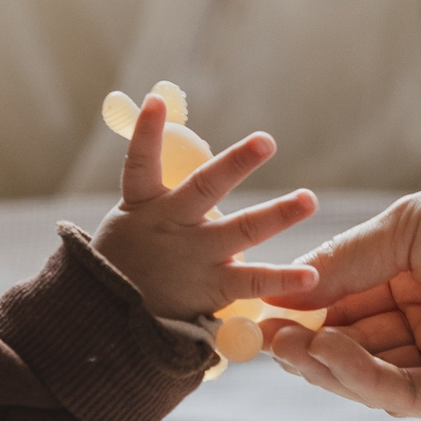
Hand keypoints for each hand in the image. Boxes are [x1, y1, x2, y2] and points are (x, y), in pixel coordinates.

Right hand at [92, 93, 318, 323]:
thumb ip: (153, 191)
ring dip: (277, 214)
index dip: (146, 131)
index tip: (156, 99)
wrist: (109, 321)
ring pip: (239, 231)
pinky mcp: (211, 287)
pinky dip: (282, 278)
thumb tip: (162, 128)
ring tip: (309, 199)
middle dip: (237, 163)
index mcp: (144, 205)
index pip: (140, 163)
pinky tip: (311, 273)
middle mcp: (170, 224)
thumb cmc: (126, 264)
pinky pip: (251, 281)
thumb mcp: (127, 223)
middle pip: (204, 188)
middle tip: (266, 141)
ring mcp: (193, 256)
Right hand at [259, 156, 420, 416]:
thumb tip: (285, 292)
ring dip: (325, 365)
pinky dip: (361, 379)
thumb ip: (346, 263)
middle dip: (303, 347)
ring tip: (291, 346)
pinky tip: (332, 353)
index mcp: (408, 279)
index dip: (298, 313)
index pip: (340, 306)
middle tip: (265, 339)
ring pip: (367, 378)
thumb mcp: (405, 230)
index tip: (258, 311)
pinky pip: (403, 395)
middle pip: (347, 348)